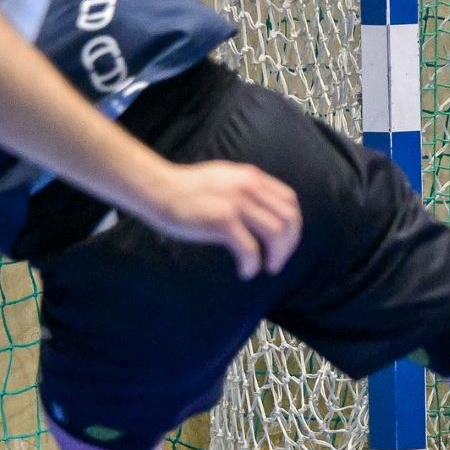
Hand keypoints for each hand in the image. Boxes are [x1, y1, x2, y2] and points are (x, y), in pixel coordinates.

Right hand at [136, 160, 302, 279]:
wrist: (156, 188)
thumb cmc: (184, 188)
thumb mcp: (224, 178)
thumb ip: (245, 189)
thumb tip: (262, 209)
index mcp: (252, 177)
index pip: (289, 200)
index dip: (293, 224)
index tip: (285, 241)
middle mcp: (250, 187)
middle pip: (289, 218)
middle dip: (289, 244)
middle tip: (278, 261)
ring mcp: (238, 204)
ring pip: (276, 233)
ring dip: (277, 255)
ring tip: (268, 267)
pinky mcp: (223, 221)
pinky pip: (250, 249)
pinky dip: (253, 264)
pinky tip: (246, 272)